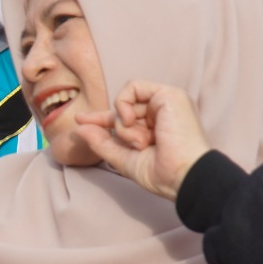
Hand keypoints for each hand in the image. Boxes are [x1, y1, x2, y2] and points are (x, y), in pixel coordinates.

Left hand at [72, 80, 210, 201]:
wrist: (184, 176)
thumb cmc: (161, 173)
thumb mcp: (123, 158)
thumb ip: (101, 142)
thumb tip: (78, 128)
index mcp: (156, 128)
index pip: (123, 118)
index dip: (102, 119)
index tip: (80, 121)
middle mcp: (162, 113)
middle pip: (123, 108)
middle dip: (116, 127)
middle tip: (132, 145)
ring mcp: (167, 102)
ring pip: (126, 101)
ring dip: (124, 125)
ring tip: (140, 141)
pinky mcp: (170, 94)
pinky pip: (133, 87)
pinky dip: (124, 105)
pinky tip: (132, 122)